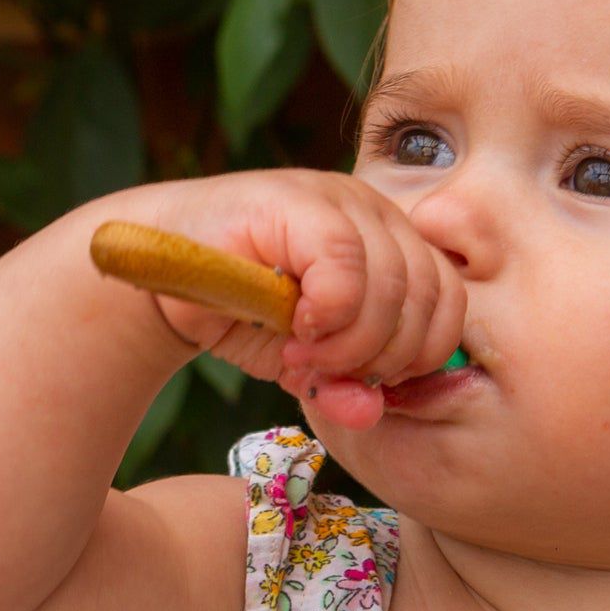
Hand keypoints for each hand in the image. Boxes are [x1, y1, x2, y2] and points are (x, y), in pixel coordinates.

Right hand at [124, 168, 465, 429]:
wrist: (161, 281)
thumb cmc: (240, 314)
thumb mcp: (307, 363)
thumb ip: (348, 385)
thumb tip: (370, 411)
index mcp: (393, 242)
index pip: (449, 301)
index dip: (417, 355)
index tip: (367, 379)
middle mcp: (375, 211)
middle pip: (429, 296)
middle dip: (383, 355)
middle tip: (329, 371)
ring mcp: (340, 199)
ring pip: (393, 285)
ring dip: (351, 342)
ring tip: (305, 355)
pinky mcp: (301, 201)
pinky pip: (349, 269)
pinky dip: (328, 315)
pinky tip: (294, 328)